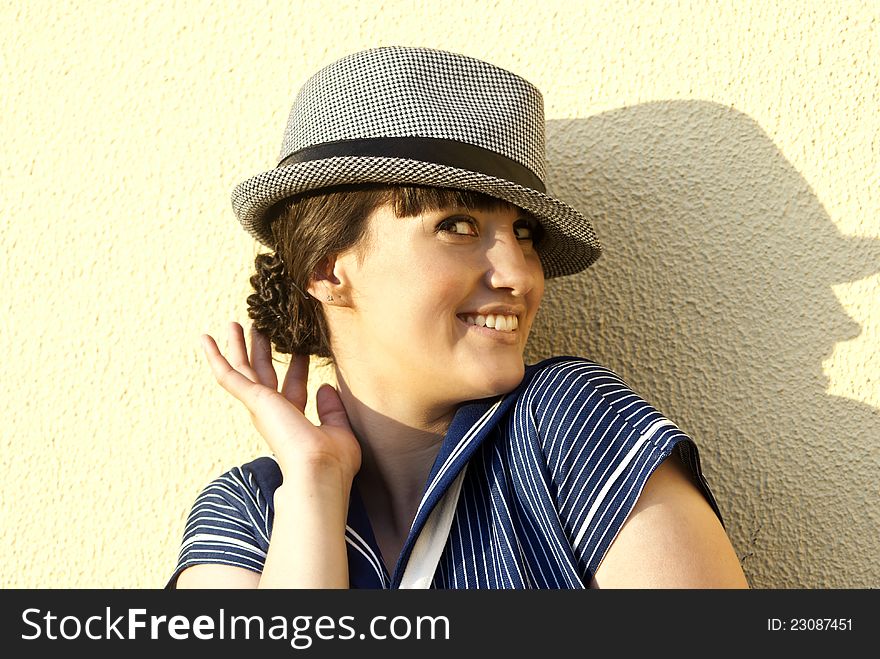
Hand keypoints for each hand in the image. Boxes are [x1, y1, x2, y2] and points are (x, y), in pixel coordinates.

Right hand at [200, 322, 360, 482]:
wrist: (319, 473)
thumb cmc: (332, 462)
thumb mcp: (338, 429)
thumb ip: (332, 409)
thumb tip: (325, 386)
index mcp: (293, 421)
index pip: (294, 386)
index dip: (299, 364)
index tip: (304, 345)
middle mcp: (273, 413)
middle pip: (264, 374)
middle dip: (263, 350)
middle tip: (261, 327)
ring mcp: (260, 407)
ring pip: (244, 369)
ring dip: (238, 346)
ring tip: (235, 323)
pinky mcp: (252, 400)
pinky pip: (228, 375)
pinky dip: (215, 356)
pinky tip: (204, 339)